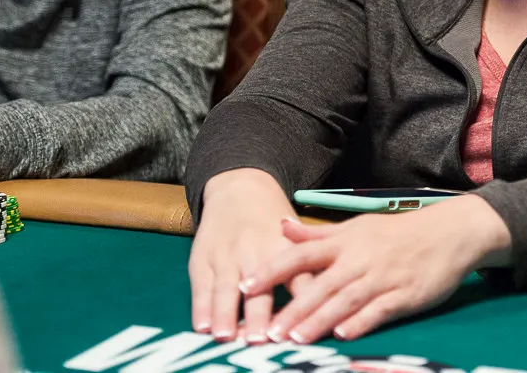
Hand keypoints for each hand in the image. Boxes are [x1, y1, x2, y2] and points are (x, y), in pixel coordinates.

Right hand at [188, 169, 307, 343]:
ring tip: (226, 335)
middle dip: (258, 314)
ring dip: (226, 313)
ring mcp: (227, 256)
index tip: (299, 325)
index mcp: (285, 247)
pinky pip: (201, 286)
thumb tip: (325, 304)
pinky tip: (202, 324)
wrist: (240, 187)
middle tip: (260, 339)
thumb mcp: (296, 238)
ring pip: (226, 288)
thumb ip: (307, 271)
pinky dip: (201, 306)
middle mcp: (255, 252)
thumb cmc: (274, 223)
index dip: (298, 301)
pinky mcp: (203, 259)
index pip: (296, 278)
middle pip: (258, 287)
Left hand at [240, 195, 511, 343]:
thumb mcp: (356, 226)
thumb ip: (317, 233)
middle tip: (267, 331)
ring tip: (296, 339)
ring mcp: (383, 277)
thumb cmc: (397, 233)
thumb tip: (281, 226)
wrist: (449, 232)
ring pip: (346, 300)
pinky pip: (379, 309)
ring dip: (320, 319)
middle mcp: (360, 258)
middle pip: (321, 284)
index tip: (246, 285)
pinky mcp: (405, 294)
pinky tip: (343, 334)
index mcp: (346, 241)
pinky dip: (361, 322)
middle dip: (293, 308)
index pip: (302, 254)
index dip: (273, 269)